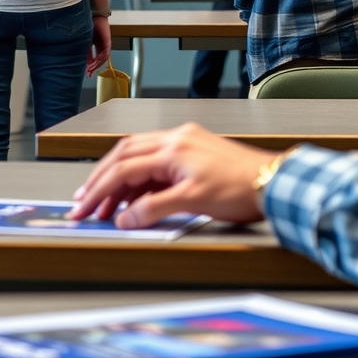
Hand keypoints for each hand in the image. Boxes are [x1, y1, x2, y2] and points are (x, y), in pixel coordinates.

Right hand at [68, 122, 275, 228]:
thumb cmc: (241, 187)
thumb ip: (155, 208)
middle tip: (84, 201)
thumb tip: (126, 218)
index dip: (100, 189)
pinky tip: (133, 198)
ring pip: (138, 156)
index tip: (84, 207)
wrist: (274, 182)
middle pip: (124, 155)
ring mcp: (184, 143)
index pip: (124, 167)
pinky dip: (139, 180)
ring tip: (104, 205)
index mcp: (172, 147)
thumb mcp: (194, 201)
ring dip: (118, 179)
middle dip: (101, 179)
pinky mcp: (192, 152)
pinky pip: (155, 163)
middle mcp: (175, 139)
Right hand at [87, 16, 110, 75]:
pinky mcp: (108, 42)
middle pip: (98, 59)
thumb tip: (76, 56)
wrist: (93, 14)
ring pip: (102, 58)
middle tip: (88, 73)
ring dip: (96, 64)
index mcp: (94, 42)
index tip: (87, 72)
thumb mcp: (83, 39)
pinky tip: (95, 63)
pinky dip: (100, 59)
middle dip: (93, 67)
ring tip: (90, 69)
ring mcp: (105, 43)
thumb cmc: (87, 23)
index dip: (89, 65)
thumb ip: (83, 48)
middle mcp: (100, 44)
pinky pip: (105, 54)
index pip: (92, 56)